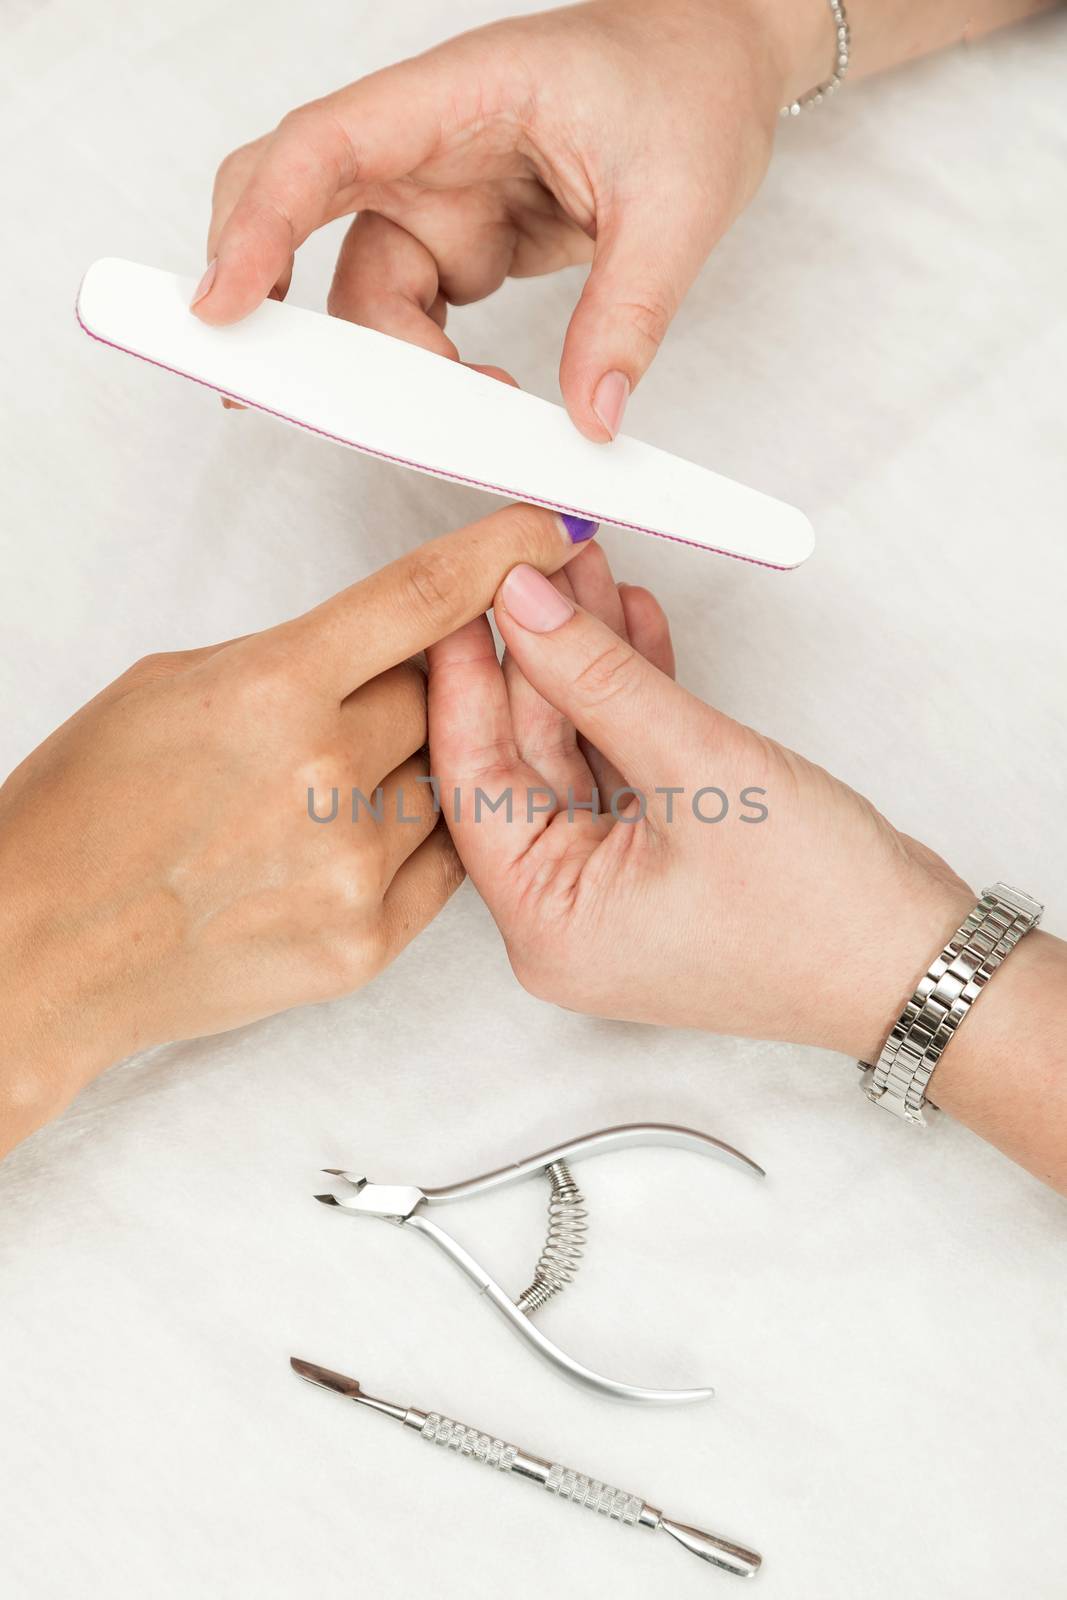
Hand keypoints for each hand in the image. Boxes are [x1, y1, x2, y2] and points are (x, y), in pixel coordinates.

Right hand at [0, 505, 588, 1156]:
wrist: (45, 950)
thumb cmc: (86, 815)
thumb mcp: (172, 687)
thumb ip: (288, 660)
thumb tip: (375, 649)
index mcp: (271, 687)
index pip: (420, 597)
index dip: (497, 554)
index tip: (544, 533)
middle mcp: (324, 772)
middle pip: (442, 695)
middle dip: (412, 692)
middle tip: (351, 712)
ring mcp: (353, 863)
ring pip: (448, 778)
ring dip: (404, 773)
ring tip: (320, 794)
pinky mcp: (367, 938)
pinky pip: (443, 860)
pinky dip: (415, 838)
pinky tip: (353, 835)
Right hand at [193, 0, 823, 436]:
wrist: (719, 63)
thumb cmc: (689, 83)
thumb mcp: (679, 205)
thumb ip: (629, 314)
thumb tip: (590, 416)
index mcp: (460, 96)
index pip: (323, 149)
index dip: (257, 223)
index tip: (222, 304)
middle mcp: (428, 145)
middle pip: (299, 212)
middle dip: (268, 294)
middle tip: (267, 384)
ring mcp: (438, 196)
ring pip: (365, 292)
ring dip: (394, 363)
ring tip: (476, 406)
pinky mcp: (461, 241)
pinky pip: (412, 313)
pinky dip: (426, 364)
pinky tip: (476, 392)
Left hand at [427, 543, 974, 1059]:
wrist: (919, 958)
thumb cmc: (818, 911)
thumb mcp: (696, 768)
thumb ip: (598, 677)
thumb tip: (524, 603)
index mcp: (545, 922)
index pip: (471, 779)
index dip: (464, 677)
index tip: (463, 596)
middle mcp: (563, 911)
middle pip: (520, 758)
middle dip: (537, 655)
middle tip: (537, 565)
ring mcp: (611, 885)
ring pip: (572, 751)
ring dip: (586, 664)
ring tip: (587, 572)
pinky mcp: (655, 857)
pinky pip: (619, 763)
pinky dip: (628, 699)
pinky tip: (630, 625)